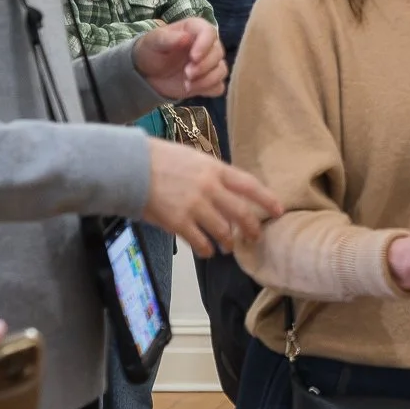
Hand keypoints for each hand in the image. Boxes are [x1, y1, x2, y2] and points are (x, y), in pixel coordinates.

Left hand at [135, 18, 226, 99]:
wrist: (148, 72)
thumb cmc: (151, 51)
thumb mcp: (153, 41)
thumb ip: (168, 38)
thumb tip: (186, 38)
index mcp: (195, 29)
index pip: (209, 32)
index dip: (204, 45)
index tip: (193, 57)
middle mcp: (206, 44)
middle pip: (218, 53)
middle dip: (204, 66)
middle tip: (187, 74)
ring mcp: (209, 63)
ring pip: (221, 70)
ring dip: (206, 80)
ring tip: (187, 84)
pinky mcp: (209, 80)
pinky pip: (219, 86)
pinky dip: (208, 89)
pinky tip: (192, 89)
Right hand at [142, 140, 282, 256]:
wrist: (130, 166)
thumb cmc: (159, 159)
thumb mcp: (192, 157)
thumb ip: (211, 173)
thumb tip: (226, 190)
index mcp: (214, 169)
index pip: (249, 185)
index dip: (267, 200)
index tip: (279, 210)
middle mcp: (209, 188)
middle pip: (241, 213)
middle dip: (251, 228)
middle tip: (254, 236)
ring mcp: (195, 207)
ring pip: (223, 232)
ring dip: (228, 242)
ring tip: (227, 247)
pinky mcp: (179, 223)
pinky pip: (201, 242)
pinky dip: (207, 250)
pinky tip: (207, 251)